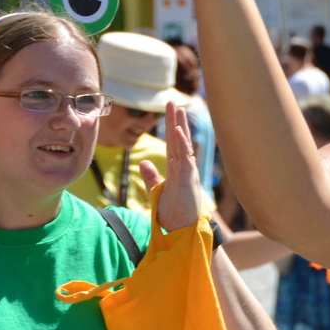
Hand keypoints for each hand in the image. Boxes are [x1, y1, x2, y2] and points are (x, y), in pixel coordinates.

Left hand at [135, 103, 200, 231]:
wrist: (180, 229)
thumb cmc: (172, 211)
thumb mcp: (158, 189)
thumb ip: (151, 175)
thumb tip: (143, 162)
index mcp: (177, 168)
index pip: (173, 142)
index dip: (172, 125)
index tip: (170, 109)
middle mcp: (184, 167)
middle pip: (179, 138)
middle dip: (176, 119)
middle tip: (173, 101)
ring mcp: (187, 171)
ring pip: (183, 144)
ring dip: (180, 126)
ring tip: (177, 109)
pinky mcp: (187, 179)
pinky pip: (184, 157)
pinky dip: (182, 143)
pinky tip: (177, 130)